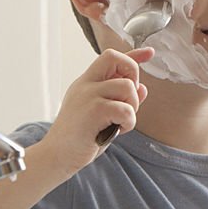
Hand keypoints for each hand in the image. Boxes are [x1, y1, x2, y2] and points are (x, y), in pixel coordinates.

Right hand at [44, 47, 153, 175]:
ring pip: (127, 87)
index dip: (133, 55)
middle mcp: (86, 84)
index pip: (111, 59)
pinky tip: (118, 130)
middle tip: (127, 100)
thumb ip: (120, 99)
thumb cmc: (80, 138)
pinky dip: (129, 122)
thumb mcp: (101, 114)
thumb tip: (142, 88)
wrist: (57, 156)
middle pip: (117, 59)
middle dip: (133, 75)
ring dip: (132, 106)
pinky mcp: (94, 110)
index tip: (149, 52)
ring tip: (120, 121)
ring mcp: (88, 95)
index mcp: (86, 83)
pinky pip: (126, 109)